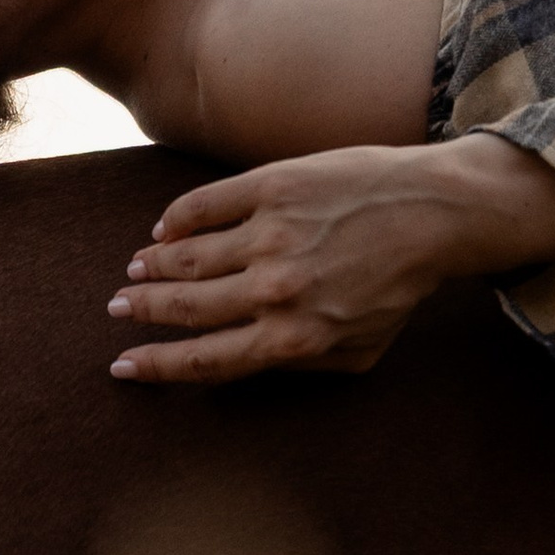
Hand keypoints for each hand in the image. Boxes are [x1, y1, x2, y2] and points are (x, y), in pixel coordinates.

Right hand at [105, 139, 554, 387]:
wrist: (436, 213)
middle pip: (185, 307)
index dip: (157, 366)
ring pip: (187, 256)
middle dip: (142, 310)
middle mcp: (276, 290)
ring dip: (153, 265)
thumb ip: (302, 367)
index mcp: (294, 337)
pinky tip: (165, 227)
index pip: (205, 360)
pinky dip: (177, 219)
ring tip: (136, 267)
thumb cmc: (400, 288)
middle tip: (118, 307)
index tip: (125, 365)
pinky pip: (206, 205)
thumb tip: (248, 365)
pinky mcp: (275, 187)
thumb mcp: (360, 352)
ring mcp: (272, 235)